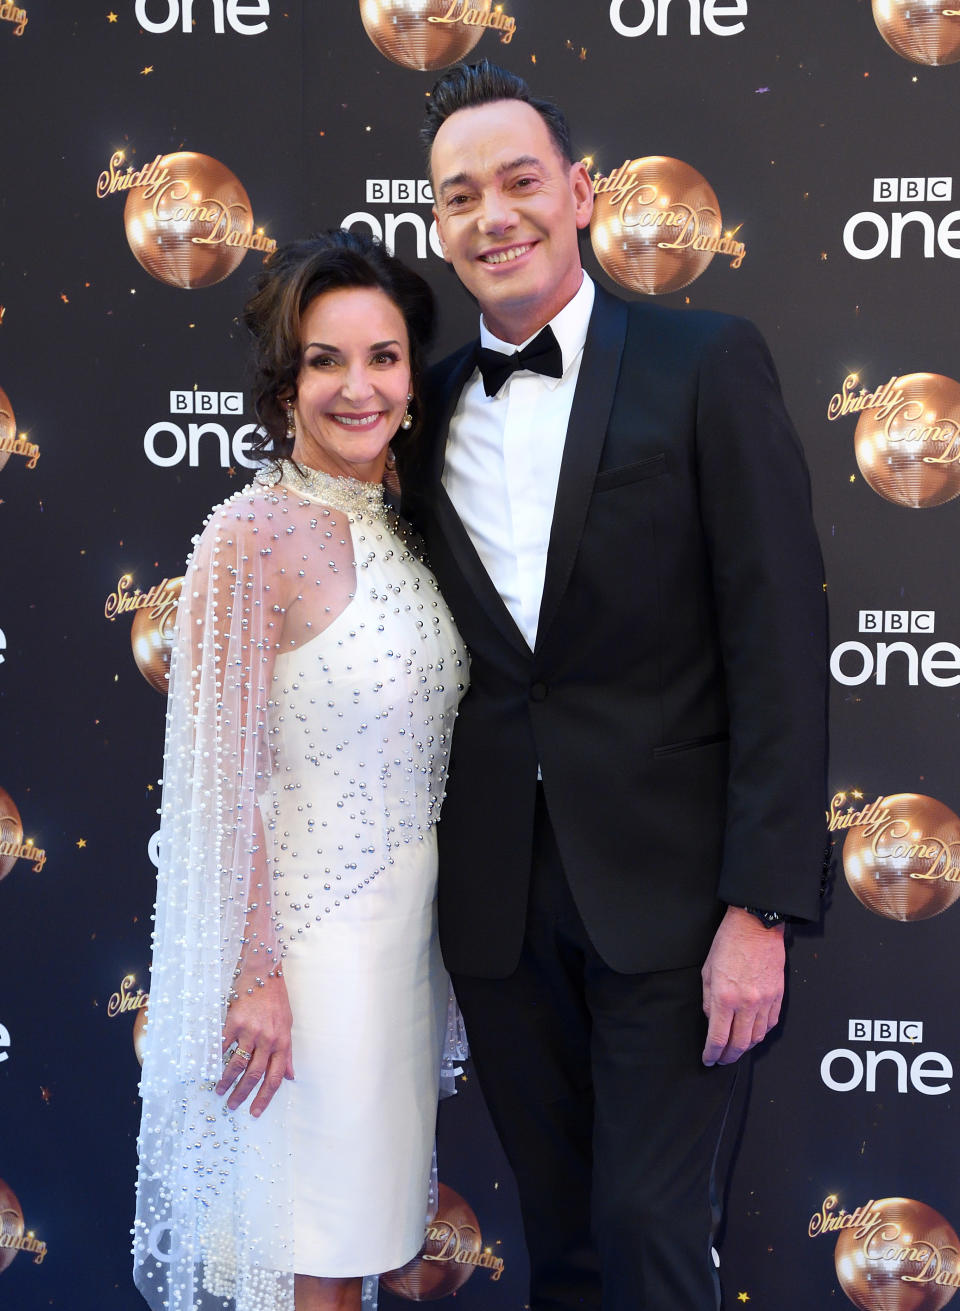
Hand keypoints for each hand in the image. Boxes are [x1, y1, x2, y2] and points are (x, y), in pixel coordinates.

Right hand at [216, 971, 294, 1116]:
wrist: (264, 972)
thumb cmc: (276, 999)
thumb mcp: (288, 1025)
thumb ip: (287, 1052)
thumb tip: (290, 1075)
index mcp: (282, 1042)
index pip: (275, 1077)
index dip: (265, 1098)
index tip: (255, 1112)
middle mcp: (268, 1039)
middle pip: (254, 1075)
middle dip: (243, 1094)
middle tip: (233, 1106)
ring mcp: (250, 1031)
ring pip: (237, 1064)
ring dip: (227, 1081)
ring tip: (219, 1091)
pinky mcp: (234, 1022)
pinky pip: (223, 1046)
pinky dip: (215, 1060)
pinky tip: (209, 1069)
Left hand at [701, 905, 784, 1066]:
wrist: (756, 925)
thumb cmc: (728, 943)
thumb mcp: (708, 971)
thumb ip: (709, 1000)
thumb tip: (712, 1021)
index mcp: (725, 997)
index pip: (718, 1037)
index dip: (712, 1053)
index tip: (708, 1059)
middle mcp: (747, 1003)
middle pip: (740, 1043)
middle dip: (729, 1056)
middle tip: (722, 1059)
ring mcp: (765, 1000)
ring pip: (758, 1037)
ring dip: (746, 1048)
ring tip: (736, 1049)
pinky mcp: (778, 995)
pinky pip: (771, 1023)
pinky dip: (761, 1033)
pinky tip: (753, 1034)